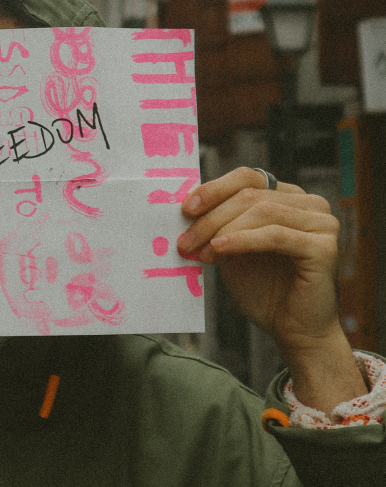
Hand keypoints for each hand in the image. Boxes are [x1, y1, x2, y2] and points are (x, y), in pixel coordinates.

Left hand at [178, 167, 366, 413]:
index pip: (247, 177)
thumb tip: (183, 204)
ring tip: (199, 251)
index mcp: (288, 196)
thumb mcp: (231, 247)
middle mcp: (310, 203)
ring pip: (261, 212)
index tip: (185, 209)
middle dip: (211, 217)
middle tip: (184, 240)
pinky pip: (274, 235)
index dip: (214, 189)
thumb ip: (217, 223)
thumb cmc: (262, 288)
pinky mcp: (324, 247)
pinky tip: (219, 250)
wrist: (293, 331)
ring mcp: (322, 223)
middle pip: (250, 195)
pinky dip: (242, 240)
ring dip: (222, 230)